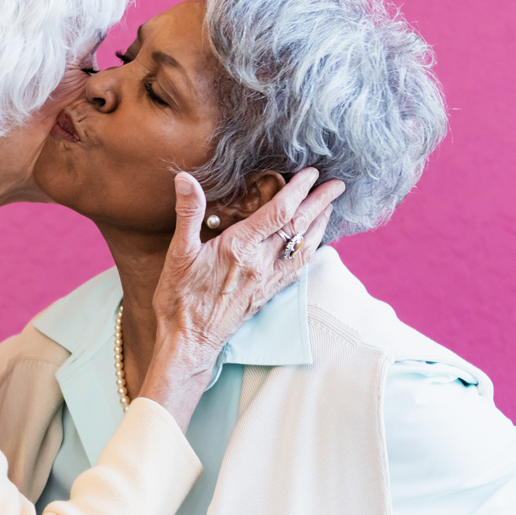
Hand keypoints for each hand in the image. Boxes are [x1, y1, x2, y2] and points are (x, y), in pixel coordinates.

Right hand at [137, 169, 343, 429]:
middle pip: (299, 227)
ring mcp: (268, 280)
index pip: (279, 211)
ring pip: (304, 247)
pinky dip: (310, 250)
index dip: (298, 189)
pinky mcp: (268, 293)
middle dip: (320, 202)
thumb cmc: (180, 298)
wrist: (190, 341)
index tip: (311, 173)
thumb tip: (185, 178)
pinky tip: (313, 244)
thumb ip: (188, 213)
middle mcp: (261, 263)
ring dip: (321, 225)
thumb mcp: (178, 252)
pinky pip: (298, 268)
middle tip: (338, 183)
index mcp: (240, 247)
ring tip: (331, 207)